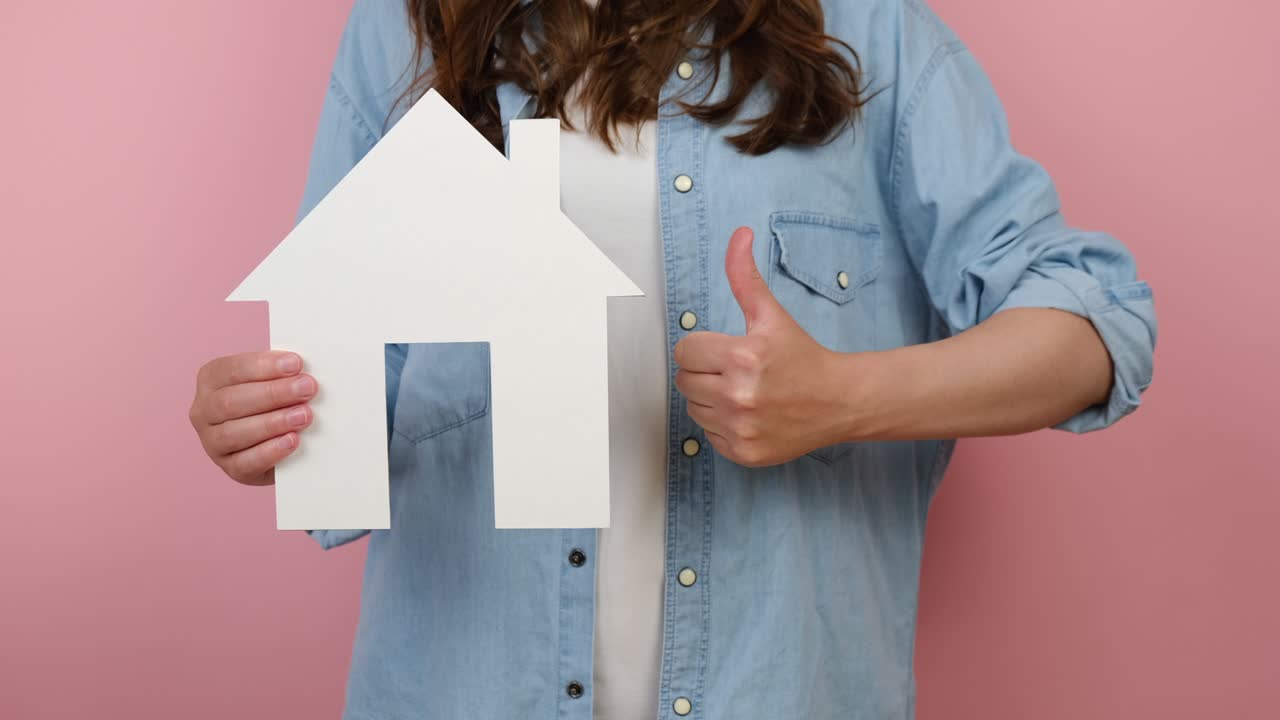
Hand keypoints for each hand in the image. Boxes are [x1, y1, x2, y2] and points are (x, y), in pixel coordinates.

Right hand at [189, 351, 316, 484]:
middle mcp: (204, 411)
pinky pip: (245, 463)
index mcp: (210, 380)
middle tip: (307, 388)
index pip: (232, 370)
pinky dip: (270, 451)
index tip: (296, 364)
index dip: (264, 367)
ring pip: (234, 433)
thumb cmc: (274, 402)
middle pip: (231, 401)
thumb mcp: (273, 381)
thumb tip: (302, 370)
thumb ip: (282, 374)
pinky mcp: (230, 468)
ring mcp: (212, 443)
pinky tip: (292, 440)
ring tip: (303, 415)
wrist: (276, 443)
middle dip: (273, 394)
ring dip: (273, 423)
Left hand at [673, 227, 859, 466]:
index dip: (703, 348)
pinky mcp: (743, 452)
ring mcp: (740, 428)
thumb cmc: (803, 357)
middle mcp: (738, 396)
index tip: (726, 350)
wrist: (839, 402)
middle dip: (705, 372)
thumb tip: (739, 235)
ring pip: (694, 408)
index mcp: (742, 358)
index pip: (684, 351)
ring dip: (711, 398)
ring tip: (742, 391)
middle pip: (684, 380)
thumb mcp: (772, 315)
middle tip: (735, 370)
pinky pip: (709, 434)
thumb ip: (745, 277)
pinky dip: (723, 425)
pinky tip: (749, 414)